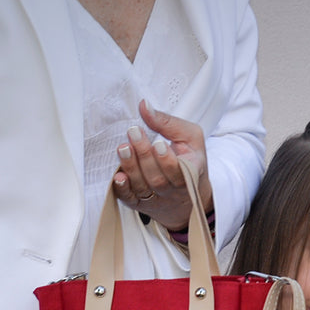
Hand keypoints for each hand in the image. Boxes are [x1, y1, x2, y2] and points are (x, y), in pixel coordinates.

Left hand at [112, 100, 211, 232]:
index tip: (158, 143)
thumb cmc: (190, 160)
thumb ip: (168, 122)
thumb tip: (144, 106)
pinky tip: (118, 177)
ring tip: (123, 148)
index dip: (168, 160)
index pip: (180, 172)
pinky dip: (123, 190)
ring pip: (143, 188)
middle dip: (144, 155)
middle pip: (158, 179)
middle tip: (134, 133)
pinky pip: (130, 200)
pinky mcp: (142, 204)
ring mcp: (157, 198)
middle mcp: (174, 190)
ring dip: (132, 168)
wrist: (189, 197)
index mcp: (191, 173)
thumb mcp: (190, 138)